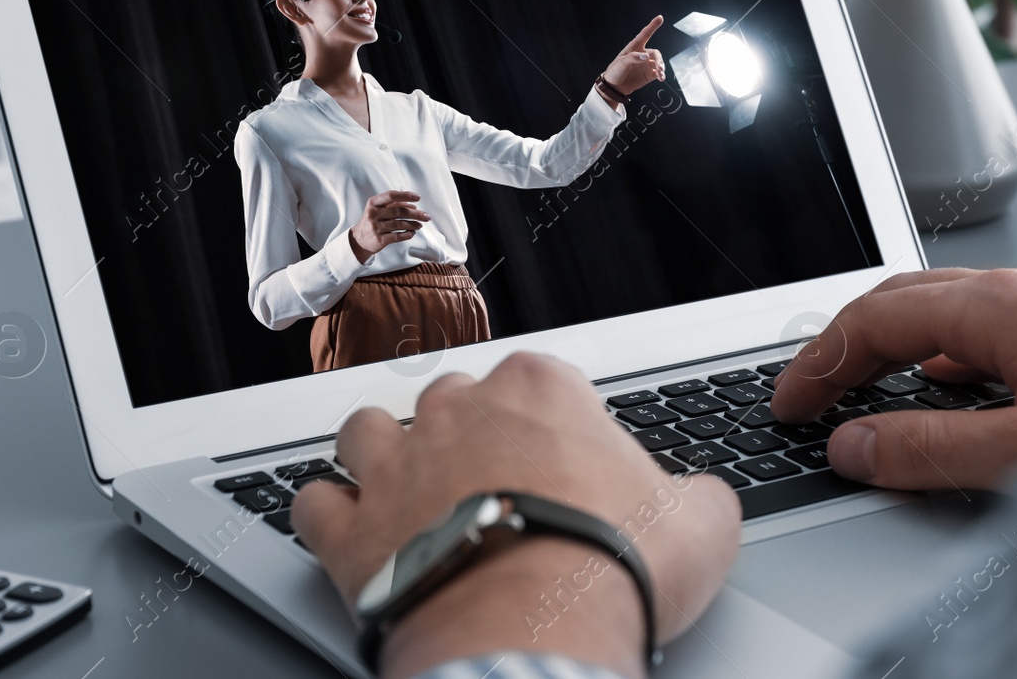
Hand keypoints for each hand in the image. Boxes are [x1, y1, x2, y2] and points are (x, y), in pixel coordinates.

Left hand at [291, 353, 740, 678]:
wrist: (535, 637)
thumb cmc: (611, 570)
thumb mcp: (701, 524)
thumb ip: (700, 496)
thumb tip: (704, 502)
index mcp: (539, 390)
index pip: (536, 380)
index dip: (548, 424)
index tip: (559, 461)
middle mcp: (457, 411)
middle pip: (449, 399)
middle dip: (464, 433)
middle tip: (490, 483)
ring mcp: (394, 466)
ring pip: (365, 431)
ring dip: (380, 454)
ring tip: (406, 490)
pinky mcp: (350, 531)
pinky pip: (313, 502)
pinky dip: (327, 515)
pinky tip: (350, 533)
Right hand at [348, 190, 429, 262]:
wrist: (358, 240)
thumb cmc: (372, 221)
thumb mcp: (377, 209)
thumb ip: (392, 204)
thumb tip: (412, 205)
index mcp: (373, 203)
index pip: (391, 195)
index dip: (406, 195)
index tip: (418, 197)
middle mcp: (373, 214)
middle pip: (399, 211)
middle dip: (416, 214)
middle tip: (426, 216)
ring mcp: (376, 227)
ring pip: (400, 224)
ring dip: (413, 224)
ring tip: (420, 225)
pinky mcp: (379, 240)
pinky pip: (398, 236)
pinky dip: (408, 234)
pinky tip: (413, 232)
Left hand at [601, 15, 665, 99]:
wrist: (614, 87)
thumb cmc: (615, 71)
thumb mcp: (621, 63)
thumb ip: (633, 58)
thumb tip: (646, 56)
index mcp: (634, 48)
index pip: (645, 34)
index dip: (652, 26)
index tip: (660, 18)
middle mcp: (642, 54)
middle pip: (655, 53)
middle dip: (659, 59)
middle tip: (659, 67)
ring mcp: (646, 65)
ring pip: (659, 63)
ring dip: (662, 67)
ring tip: (660, 73)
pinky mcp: (649, 74)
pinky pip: (659, 73)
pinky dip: (661, 75)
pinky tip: (661, 78)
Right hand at [770, 266, 1016, 490]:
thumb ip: (934, 448)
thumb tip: (856, 445)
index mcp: (1003, 305)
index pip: (875, 319)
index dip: (820, 362)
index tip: (789, 401)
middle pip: (904, 299)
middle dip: (845, 344)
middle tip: (809, 392)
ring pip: (947, 307)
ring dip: (894, 345)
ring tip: (863, 388)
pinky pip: (988, 322)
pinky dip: (943, 351)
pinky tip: (950, 383)